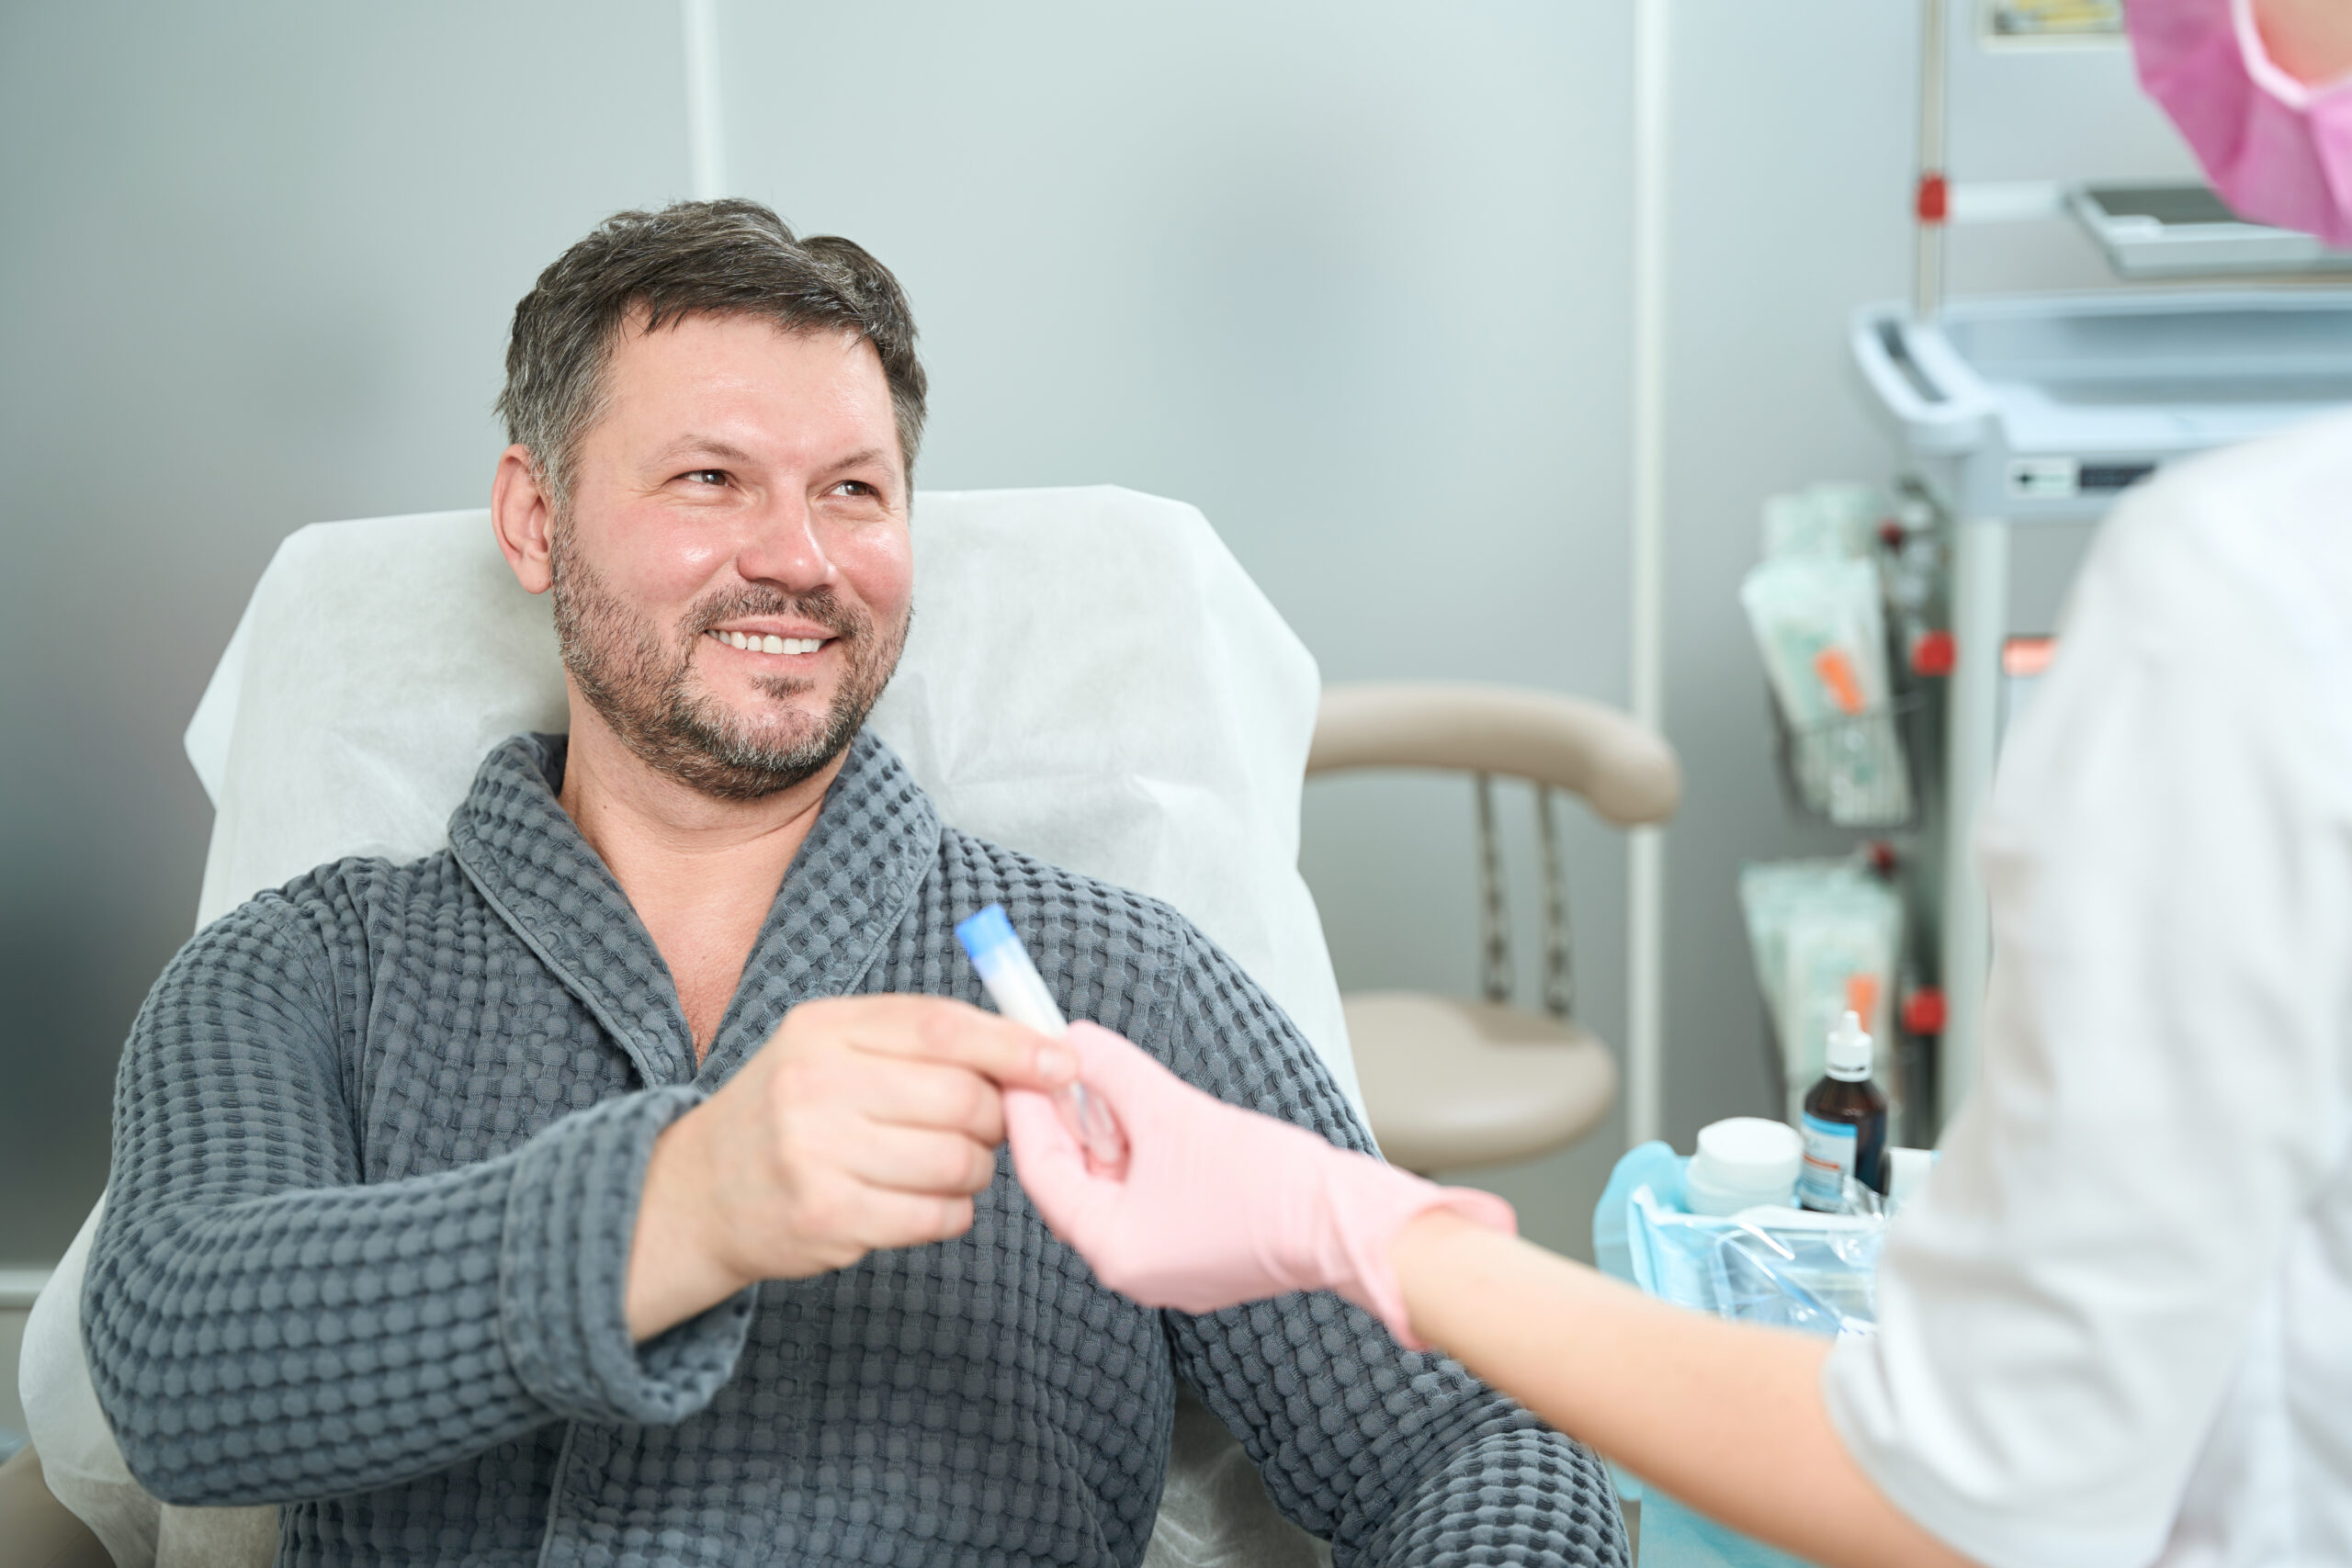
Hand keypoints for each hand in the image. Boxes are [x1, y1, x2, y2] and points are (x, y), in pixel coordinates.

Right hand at [625, 995, 1075, 1339]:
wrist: (700, 1192)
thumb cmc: (790, 1110)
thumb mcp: (833, 1047)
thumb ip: (920, 1039)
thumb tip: (1032, 1047)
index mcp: (823, 1029)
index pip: (941, 1027)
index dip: (1013, 1045)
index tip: (1062, 1062)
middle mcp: (814, 1085)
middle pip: (960, 1098)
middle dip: (995, 1117)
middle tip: (985, 1126)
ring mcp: (817, 1155)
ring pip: (957, 1162)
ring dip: (975, 1169)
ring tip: (946, 1164)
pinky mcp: (827, 1218)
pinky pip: (936, 1216)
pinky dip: (951, 1212)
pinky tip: (924, 1202)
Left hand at [1005, 1022, 1512, 1346]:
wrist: (1346, 1222)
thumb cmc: (1270, 1187)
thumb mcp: (1175, 1113)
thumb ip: (1117, 1074)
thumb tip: (1079, 1042)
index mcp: (1113, 1250)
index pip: (1042, 1174)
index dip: (1029, 1112)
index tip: (1021, 1069)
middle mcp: (1131, 1268)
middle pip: (1074, 1182)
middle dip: (1070, 1120)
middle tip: (1062, 1066)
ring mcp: (1167, 1263)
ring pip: (1113, 1186)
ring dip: (1109, 1133)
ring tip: (1108, 1081)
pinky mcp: (1198, 1249)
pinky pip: (1149, 1196)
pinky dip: (1142, 1155)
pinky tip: (1149, 1115)